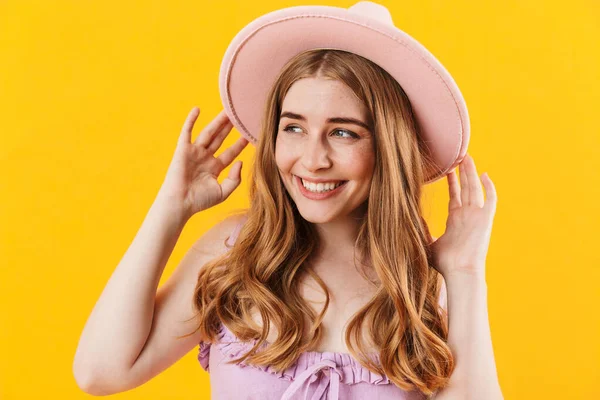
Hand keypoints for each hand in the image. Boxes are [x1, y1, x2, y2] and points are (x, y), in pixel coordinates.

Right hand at [158, 107, 248, 219]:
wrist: (179, 204)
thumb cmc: (199, 201)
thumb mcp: (223, 192)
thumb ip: (234, 179)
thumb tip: (241, 162)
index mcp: (214, 168)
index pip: (230, 152)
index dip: (240, 144)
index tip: (250, 134)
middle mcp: (205, 158)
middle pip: (220, 139)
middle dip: (230, 128)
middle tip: (240, 115)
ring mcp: (194, 152)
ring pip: (208, 133)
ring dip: (217, 121)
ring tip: (227, 110)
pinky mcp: (182, 150)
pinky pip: (187, 132)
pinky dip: (191, 120)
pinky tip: (197, 109)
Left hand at [429, 154, 497, 277]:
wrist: (459, 272)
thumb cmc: (444, 264)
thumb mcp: (428, 242)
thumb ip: (421, 230)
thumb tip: (409, 219)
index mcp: (455, 220)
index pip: (454, 196)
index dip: (452, 182)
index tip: (447, 169)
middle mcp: (467, 216)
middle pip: (466, 188)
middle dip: (463, 172)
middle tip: (460, 156)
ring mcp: (477, 217)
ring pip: (475, 189)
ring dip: (472, 173)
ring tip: (468, 157)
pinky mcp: (485, 220)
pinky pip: (490, 201)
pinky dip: (489, 188)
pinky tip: (484, 175)